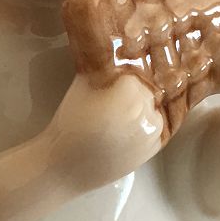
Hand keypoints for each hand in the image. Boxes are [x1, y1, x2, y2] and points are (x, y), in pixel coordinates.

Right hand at [48, 73, 163, 194]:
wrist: (65, 167)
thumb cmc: (69, 125)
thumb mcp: (82, 86)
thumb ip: (103, 68)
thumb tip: (115, 53)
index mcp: (126, 96)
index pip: (132, 77)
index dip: (118, 81)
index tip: (107, 86)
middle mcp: (144, 115)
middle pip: (145, 91)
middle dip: (131, 94)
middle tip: (111, 102)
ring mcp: (152, 134)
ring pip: (153, 109)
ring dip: (140, 109)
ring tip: (119, 118)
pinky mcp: (153, 150)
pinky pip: (154, 127)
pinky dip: (144, 125)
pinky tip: (125, 130)